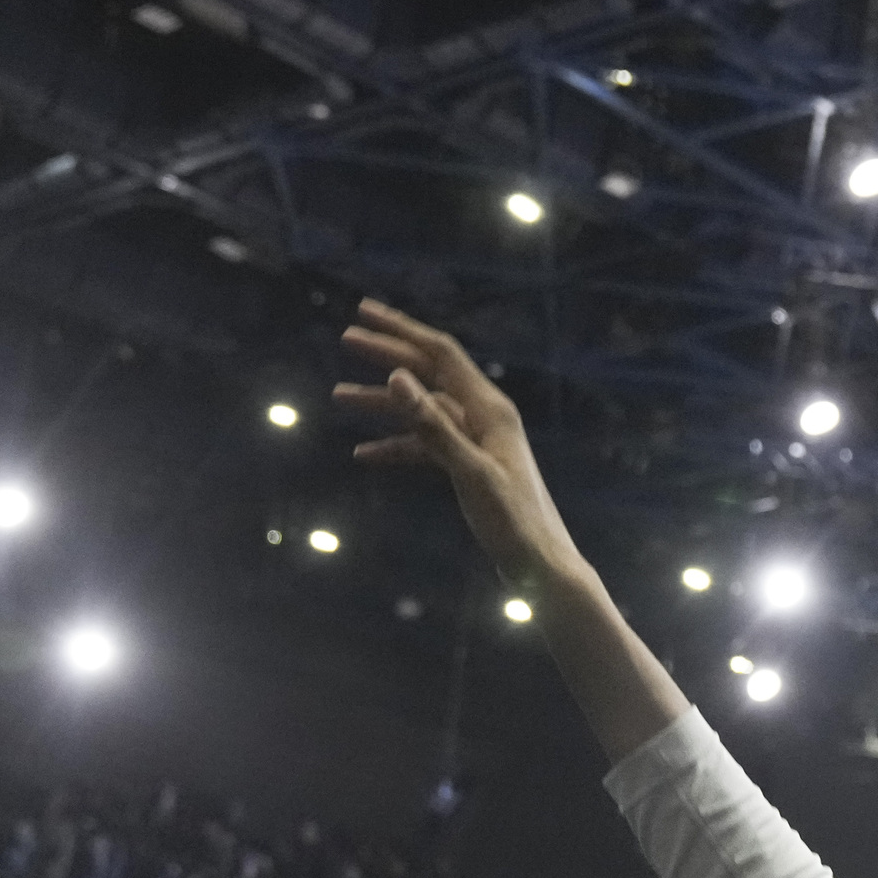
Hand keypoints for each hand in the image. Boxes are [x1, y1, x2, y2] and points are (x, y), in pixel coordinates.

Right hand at [337, 300, 571, 577]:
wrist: (540, 565)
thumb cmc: (513, 522)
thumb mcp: (468, 472)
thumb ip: (432, 426)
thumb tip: (396, 377)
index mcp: (490, 409)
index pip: (440, 354)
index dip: (402, 330)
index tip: (364, 312)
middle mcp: (486, 417)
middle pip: (429, 374)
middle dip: (387, 355)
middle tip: (346, 339)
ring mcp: (478, 441)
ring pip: (423, 411)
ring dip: (383, 404)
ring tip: (338, 396)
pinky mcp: (471, 466)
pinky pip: (427, 446)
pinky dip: (397, 446)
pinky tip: (364, 454)